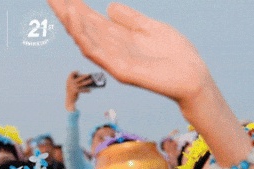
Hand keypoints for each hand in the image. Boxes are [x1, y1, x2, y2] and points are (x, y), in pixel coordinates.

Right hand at [48, 1, 210, 106]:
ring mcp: (116, 61)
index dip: (76, 7)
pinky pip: (99, 53)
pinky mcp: (122, 71)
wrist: (192, 77)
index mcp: (120, 38)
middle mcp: (114, 49)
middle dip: (67, 13)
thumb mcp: (150, 28)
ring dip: (72, 24)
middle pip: (84, 29)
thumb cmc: (176, 55)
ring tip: (61, 5)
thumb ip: (130, 19)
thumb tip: (109, 7)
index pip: (91, 20)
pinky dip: (85, 38)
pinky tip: (76, 22)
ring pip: (86, 41)